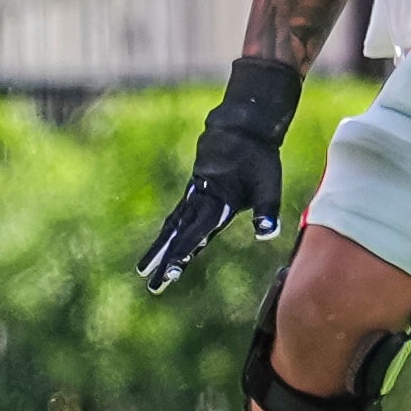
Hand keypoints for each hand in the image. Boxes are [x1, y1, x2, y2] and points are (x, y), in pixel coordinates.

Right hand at [137, 58, 302, 292]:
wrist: (242, 127)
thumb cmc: (259, 159)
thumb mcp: (268, 185)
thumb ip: (266, 211)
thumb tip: (265, 234)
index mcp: (219, 201)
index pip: (197, 232)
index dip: (183, 252)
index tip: (170, 272)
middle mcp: (202, 199)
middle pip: (179, 234)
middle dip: (165, 260)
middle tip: (152, 284)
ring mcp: (195, 194)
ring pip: (173, 225)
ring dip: (160, 248)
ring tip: (143, 269)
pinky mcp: (195, 189)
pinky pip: (178, 214)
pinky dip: (169, 231)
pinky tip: (162, 244)